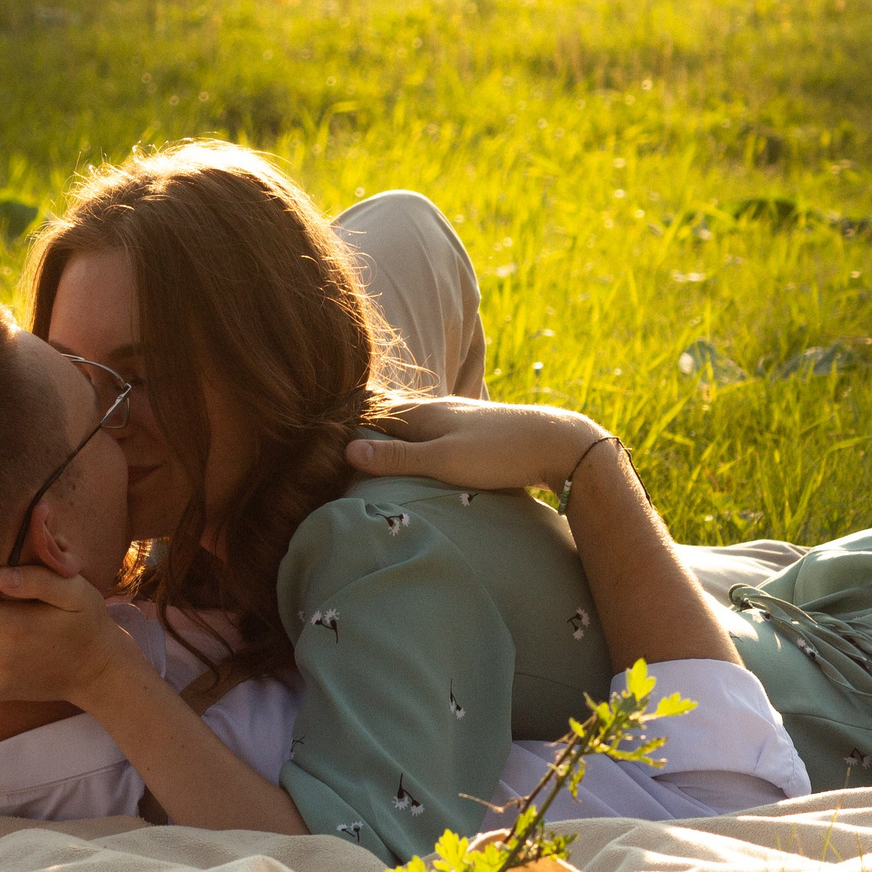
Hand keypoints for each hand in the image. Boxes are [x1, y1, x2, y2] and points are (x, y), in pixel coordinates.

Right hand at [345, 396, 608, 494]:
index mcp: (422, 412)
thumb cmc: (500, 453)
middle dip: (361, 429)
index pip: (369, 410)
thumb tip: (346, 449)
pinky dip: (413, 446)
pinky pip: (430, 436)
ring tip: (363, 457)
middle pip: (387, 417)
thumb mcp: (443, 461)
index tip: (313, 439)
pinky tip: (413, 458)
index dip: (342, 422)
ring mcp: (455, 420)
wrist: (558, 443)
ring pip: (410, 427)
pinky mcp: (472, 434)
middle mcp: (435, 410)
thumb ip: (397, 457)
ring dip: (388, 438)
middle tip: (326, 450)